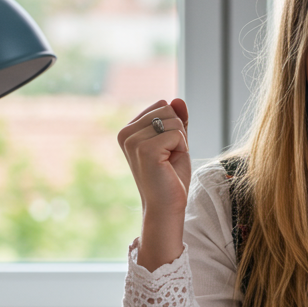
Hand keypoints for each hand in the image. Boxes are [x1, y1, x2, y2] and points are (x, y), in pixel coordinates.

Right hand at [118, 98, 190, 269]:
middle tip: (169, 157)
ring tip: (168, 161)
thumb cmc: (171, 177)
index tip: (166, 150)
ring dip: (180, 142)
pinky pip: (177, 133)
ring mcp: (133, 141)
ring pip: (174, 120)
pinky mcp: (144, 149)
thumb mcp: (176, 143)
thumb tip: (178, 99)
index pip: (162, 105)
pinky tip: (169, 164)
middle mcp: (126, 133)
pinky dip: (181, 148)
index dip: (174, 127)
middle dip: (178, 133)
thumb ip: (177, 120)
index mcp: (128, 130)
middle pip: (168, 109)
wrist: (166, 207)